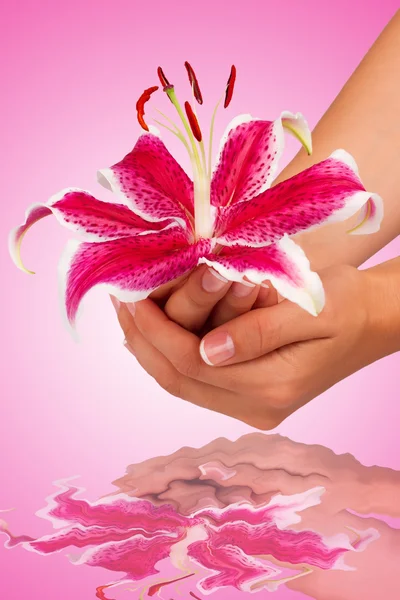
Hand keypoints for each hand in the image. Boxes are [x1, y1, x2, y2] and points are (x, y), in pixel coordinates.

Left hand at [113, 262, 395, 428]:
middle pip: (178, 380)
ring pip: (181, 382)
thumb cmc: (346, 306)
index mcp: (271, 388)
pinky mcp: (249, 392)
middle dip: (142, 340)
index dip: (154, 331)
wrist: (372, 320)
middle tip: (117, 302)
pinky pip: (195, 377)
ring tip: (126, 311)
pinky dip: (169, 351)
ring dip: (150, 347)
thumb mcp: (309, 311)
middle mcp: (256, 407)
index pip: (191, 364)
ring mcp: (252, 405)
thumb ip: (258, 334)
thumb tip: (205, 351)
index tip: (128, 297)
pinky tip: (156, 326)